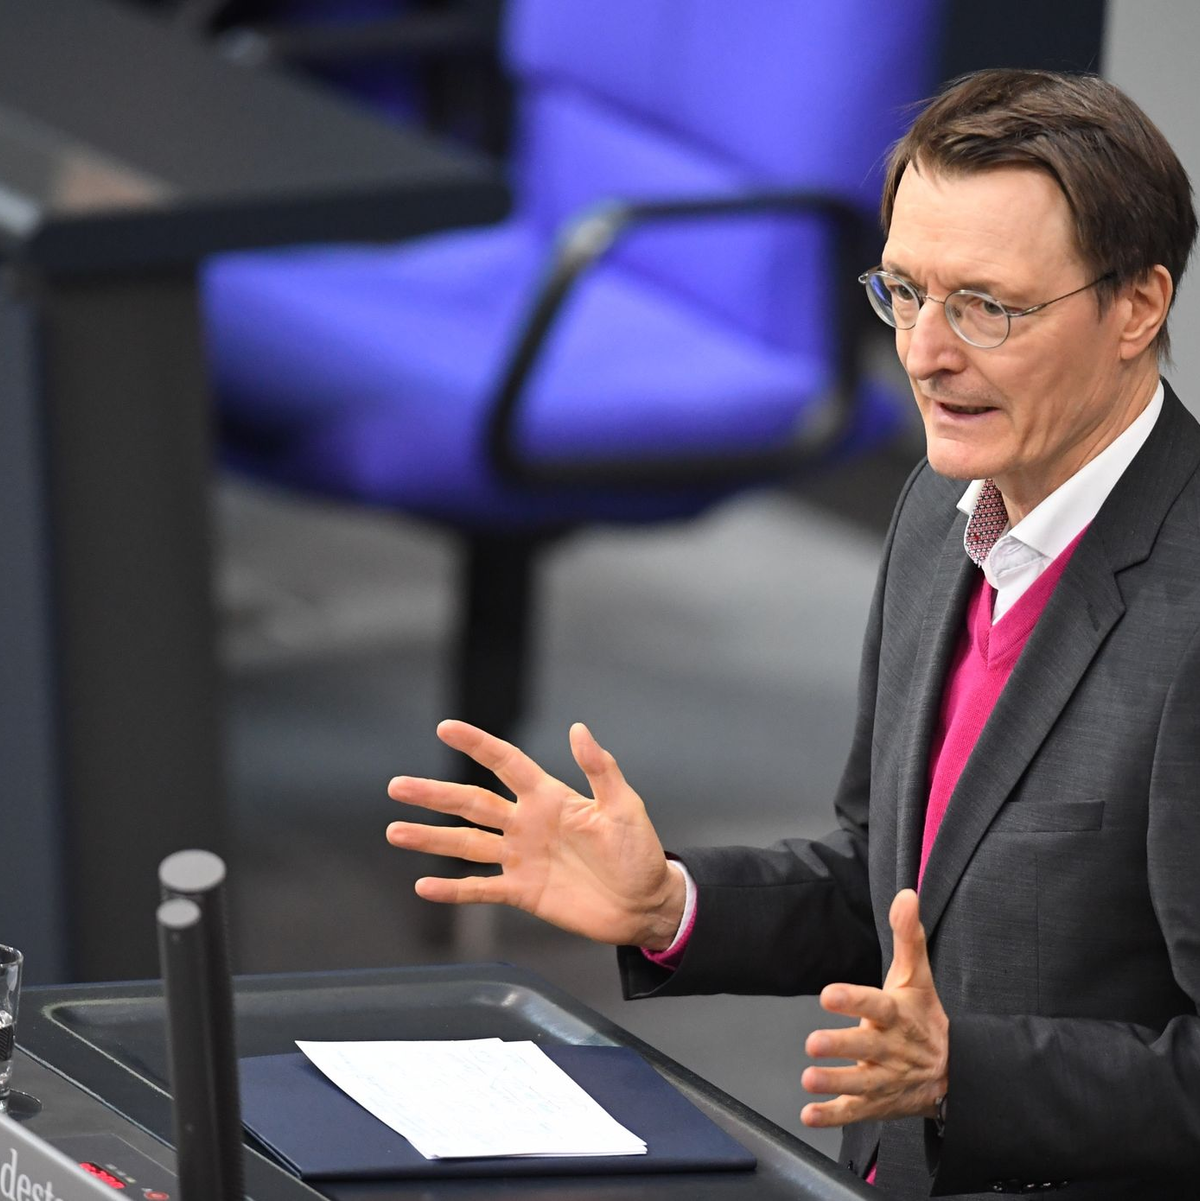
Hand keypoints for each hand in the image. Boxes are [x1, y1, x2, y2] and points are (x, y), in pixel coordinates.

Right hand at [386, 720, 685, 948]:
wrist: (645, 904)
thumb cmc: (640, 851)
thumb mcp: (624, 806)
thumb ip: (600, 769)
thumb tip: (578, 728)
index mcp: (550, 797)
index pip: (505, 763)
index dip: (477, 744)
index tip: (445, 727)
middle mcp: (527, 824)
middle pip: (472, 803)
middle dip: (435, 794)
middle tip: (397, 786)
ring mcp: (521, 858)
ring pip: (466, 843)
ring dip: (431, 838)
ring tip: (394, 831)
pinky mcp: (522, 892)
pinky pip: (481, 889)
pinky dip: (453, 889)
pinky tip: (423, 885)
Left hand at [800, 889, 948, 1127]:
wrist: (956, 1073)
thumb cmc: (925, 1018)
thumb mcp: (918, 977)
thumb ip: (908, 936)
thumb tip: (906, 894)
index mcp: (898, 1016)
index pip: (877, 1005)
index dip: (853, 1000)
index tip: (828, 994)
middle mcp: (891, 1049)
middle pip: (866, 1048)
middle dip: (841, 1047)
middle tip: (812, 1044)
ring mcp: (885, 1078)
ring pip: (860, 1083)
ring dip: (834, 1082)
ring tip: (808, 1078)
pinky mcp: (878, 1103)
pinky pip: (855, 1112)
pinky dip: (833, 1116)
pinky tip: (810, 1114)